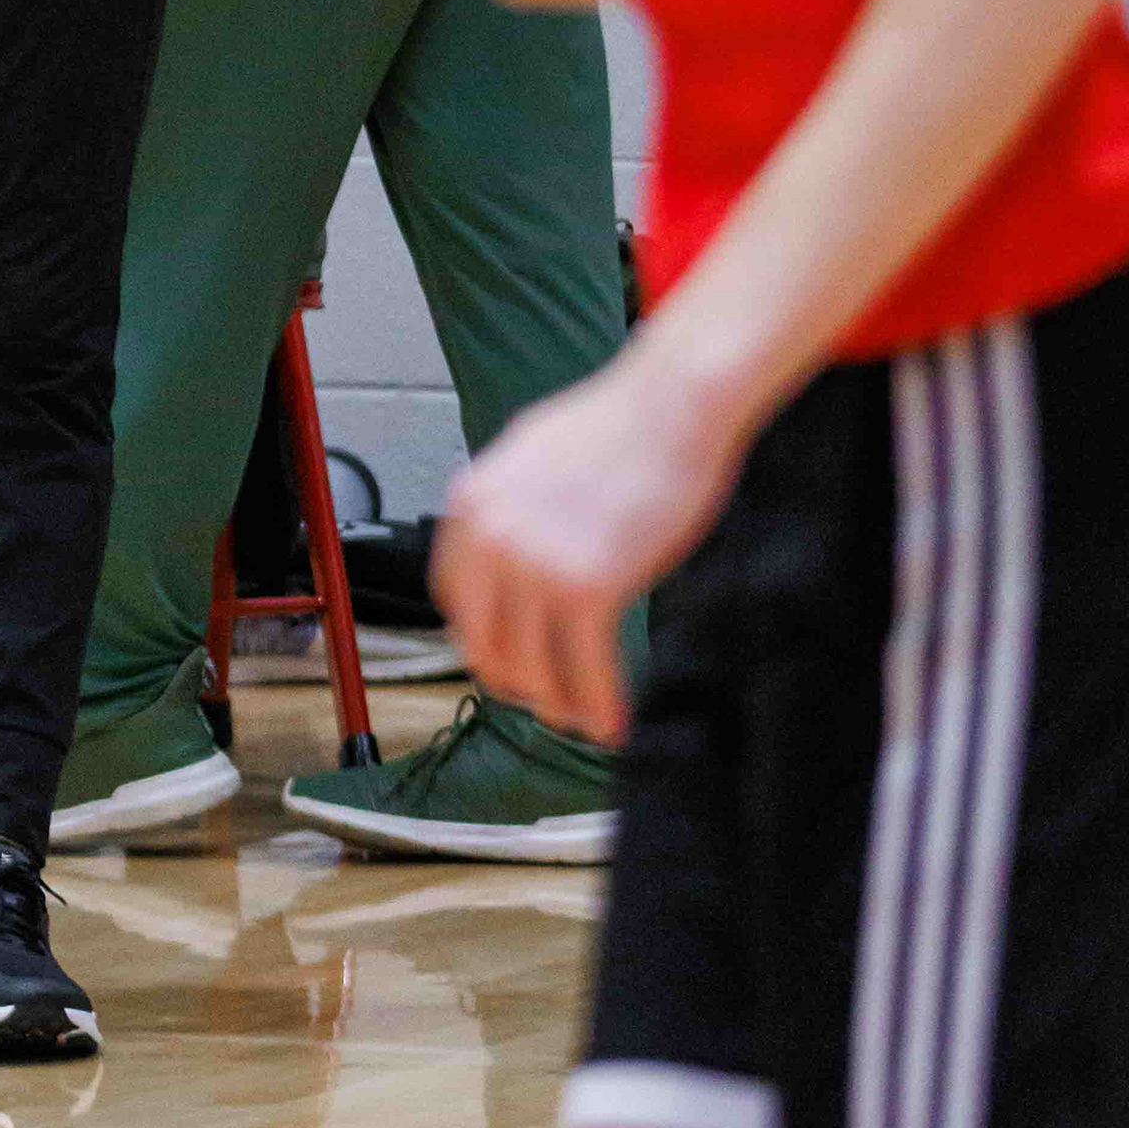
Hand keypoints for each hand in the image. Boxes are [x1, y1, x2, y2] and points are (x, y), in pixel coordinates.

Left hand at [431, 355, 745, 744]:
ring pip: (532, 670)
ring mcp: (534, 564)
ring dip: (561, 706)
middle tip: (550, 701)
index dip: (483, 640)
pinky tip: (615, 723)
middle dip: (519, 684)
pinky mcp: (587, 587)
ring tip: (586, 720)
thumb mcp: (535, 456)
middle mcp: (490, 536)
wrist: (674, 404)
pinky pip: (584, 670)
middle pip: (485, 645)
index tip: (510, 659)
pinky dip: (600, 706)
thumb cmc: (621, 426)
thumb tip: (508, 556)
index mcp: (471, 502)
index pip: (454, 599)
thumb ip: (511, 507)